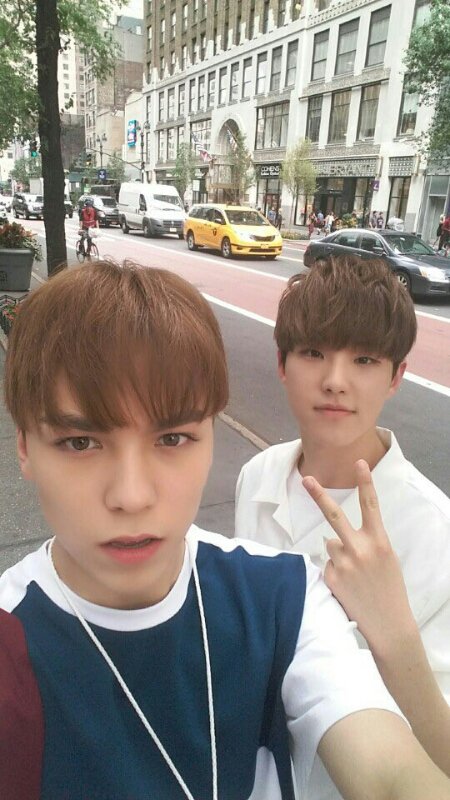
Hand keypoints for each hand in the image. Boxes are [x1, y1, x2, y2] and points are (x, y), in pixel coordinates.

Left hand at [302, 460, 414, 654]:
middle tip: (306, 479)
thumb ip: (364, 542)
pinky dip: (334, 571)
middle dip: (319, 496)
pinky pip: (327, 564)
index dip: (365, 483)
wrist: (389, 624)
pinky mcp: (330, 578)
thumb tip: (333, 537)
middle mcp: (360, 549)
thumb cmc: (389, 588)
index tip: (359, 462)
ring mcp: (343, 564)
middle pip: (334, 517)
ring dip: (338, 554)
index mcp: (379, 542)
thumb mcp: (386, 558)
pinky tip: (348, 585)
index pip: (371, 506)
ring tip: (355, 575)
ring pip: (330, 545)